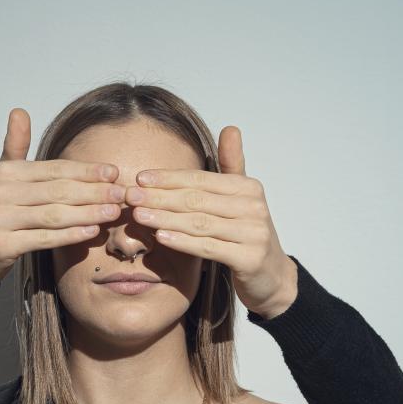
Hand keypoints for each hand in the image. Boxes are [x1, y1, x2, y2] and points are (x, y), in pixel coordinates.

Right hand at [0, 108, 124, 289]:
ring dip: (88, 213)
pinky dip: (70, 235)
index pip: (54, 169)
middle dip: (94, 192)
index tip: (113, 173)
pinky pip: (44, 238)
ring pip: (54, 215)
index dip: (86, 171)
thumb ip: (15, 145)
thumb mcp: (3, 175)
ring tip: (113, 212)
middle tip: (122, 193)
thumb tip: (19, 111)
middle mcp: (0, 193)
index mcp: (5, 172)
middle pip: (58, 191)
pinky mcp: (3, 245)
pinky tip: (91, 231)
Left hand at [125, 125, 298, 318]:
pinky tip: (160, 237)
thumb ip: (232, 165)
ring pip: (199, 223)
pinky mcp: (249, 258)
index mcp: (248, 187)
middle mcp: (253, 207)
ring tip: (139, 215)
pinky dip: (183, 241)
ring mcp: (253, 233)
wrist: (272, 276)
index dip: (169, 178)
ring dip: (165, 218)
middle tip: (130, 196)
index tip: (140, 178)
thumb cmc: (247, 234)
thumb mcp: (242, 198)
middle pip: (197, 200)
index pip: (201, 179)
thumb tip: (230, 127)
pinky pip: (208, 248)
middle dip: (160, 197)